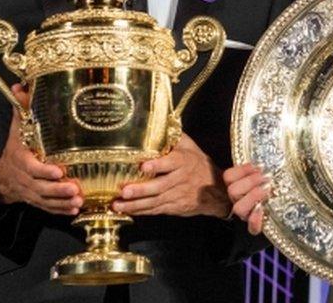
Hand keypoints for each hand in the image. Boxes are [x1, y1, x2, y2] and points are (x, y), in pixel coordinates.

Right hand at [0, 84, 81, 214]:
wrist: (0, 177)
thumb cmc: (16, 148)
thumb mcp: (16, 128)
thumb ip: (22, 109)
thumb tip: (20, 86)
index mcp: (20, 159)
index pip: (30, 167)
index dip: (43, 171)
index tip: (57, 171)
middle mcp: (24, 178)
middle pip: (39, 187)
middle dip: (57, 190)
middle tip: (74, 189)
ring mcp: (29, 192)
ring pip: (45, 200)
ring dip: (61, 202)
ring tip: (78, 201)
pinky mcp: (36, 201)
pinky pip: (47, 208)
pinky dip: (60, 211)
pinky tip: (74, 209)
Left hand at [111, 133, 228, 217]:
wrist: (215, 189)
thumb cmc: (198, 164)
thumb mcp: (190, 146)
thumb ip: (173, 136)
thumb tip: (158, 121)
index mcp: (183, 162)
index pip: (171, 163)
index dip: (157, 165)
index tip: (143, 166)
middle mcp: (180, 180)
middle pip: (160, 186)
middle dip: (141, 190)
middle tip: (124, 191)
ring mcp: (177, 195)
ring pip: (155, 201)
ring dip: (135, 204)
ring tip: (117, 204)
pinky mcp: (174, 207)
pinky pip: (155, 210)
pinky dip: (140, 211)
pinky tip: (126, 210)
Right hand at [223, 163, 268, 234]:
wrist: (275, 207)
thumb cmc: (268, 186)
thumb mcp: (261, 175)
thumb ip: (258, 168)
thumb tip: (262, 161)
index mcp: (235, 185)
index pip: (228, 176)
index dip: (242, 170)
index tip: (259, 166)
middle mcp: (237, 200)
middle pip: (233, 191)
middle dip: (251, 181)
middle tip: (266, 177)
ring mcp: (245, 214)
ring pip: (238, 208)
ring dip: (253, 196)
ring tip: (267, 189)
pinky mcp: (255, 226)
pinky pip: (252, 228)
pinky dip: (256, 220)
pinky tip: (262, 209)